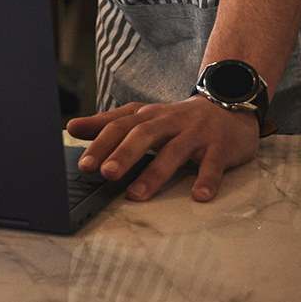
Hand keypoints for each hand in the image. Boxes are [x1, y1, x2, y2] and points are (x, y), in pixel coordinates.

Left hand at [66, 97, 259, 202]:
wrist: (228, 105)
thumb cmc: (178, 119)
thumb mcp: (143, 117)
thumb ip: (109, 123)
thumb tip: (72, 127)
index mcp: (149, 115)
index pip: (120, 126)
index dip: (101, 143)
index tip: (84, 164)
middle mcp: (170, 120)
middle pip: (144, 134)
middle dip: (124, 154)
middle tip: (106, 174)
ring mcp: (196, 132)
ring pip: (175, 151)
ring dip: (155, 173)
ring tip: (137, 195)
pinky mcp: (220, 146)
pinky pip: (214, 164)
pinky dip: (207, 179)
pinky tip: (199, 195)